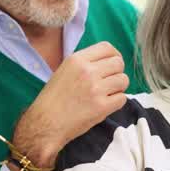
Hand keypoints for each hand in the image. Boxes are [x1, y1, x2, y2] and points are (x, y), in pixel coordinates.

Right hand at [9, 41, 128, 170]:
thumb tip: (108, 60)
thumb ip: (85, 64)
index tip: (113, 64)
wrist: (45, 123)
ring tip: (107, 94)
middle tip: (110, 82)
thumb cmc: (53, 99)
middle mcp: (87, 71)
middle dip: (117, 72)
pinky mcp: (102, 106)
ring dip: (119, 88)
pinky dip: (117, 102)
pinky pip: (122, 98)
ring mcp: (95, 89)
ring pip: (123, 80)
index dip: (114, 55)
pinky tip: (105, 105)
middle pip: (119, 63)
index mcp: (77, 60)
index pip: (107, 48)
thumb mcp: (64, 71)